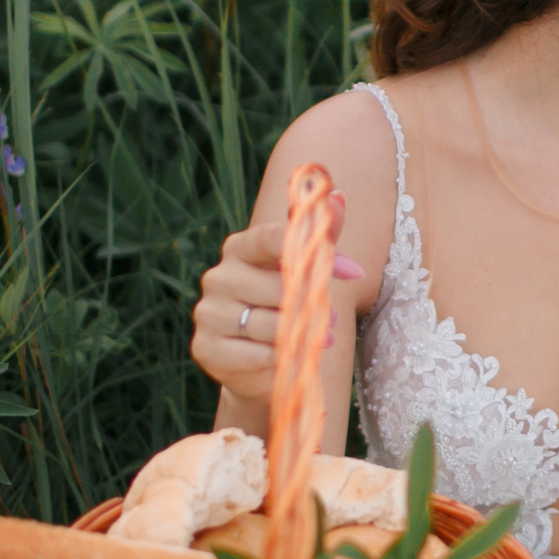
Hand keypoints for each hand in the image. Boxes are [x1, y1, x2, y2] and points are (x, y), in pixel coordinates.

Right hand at [188, 202, 362, 404]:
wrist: (257, 361)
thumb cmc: (283, 305)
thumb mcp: (303, 269)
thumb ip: (318, 236)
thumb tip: (336, 197)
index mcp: (239, 249)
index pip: (270, 238)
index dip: (312, 251)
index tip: (353, 270)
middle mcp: (218, 277)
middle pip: (275, 287)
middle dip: (311, 303)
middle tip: (334, 317)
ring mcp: (208, 313)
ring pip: (265, 323)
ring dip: (299, 333)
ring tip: (321, 338)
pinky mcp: (206, 348)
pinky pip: (252, 354)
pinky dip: (279, 357)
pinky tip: (292, 357)